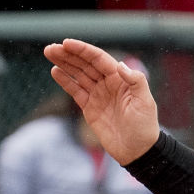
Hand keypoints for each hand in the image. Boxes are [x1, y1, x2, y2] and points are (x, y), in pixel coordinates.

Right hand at [43, 39, 160, 165]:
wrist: (137, 151)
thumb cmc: (144, 126)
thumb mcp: (144, 102)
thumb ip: (135, 81)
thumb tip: (120, 65)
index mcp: (122, 80)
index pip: (99, 59)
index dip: (83, 50)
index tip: (66, 43)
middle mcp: (109, 84)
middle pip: (86, 65)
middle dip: (69, 55)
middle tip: (50, 48)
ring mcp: (98, 95)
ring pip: (78, 75)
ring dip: (64, 64)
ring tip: (49, 53)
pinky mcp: (89, 108)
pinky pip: (75, 91)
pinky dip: (65, 81)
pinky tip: (55, 71)